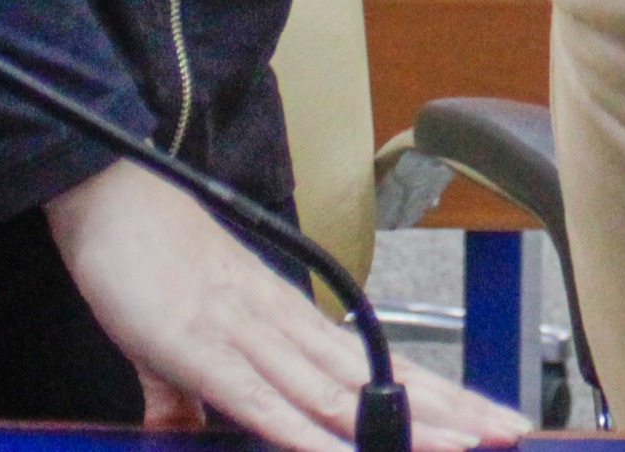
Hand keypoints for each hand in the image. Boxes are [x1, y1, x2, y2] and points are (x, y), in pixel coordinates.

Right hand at [47, 160, 523, 451]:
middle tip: (511, 432)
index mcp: (291, 326)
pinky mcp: (208, 352)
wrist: (112, 197)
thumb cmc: (149, 261)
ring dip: (401, 426)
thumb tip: (182, 435)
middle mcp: (288, 329)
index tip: (491, 419)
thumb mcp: (177, 349)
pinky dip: (306, 435)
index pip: (381, 369)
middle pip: (382, 381)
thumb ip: (186, 399)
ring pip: (341, 393)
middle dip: (450, 412)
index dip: (440, 397)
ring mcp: (253, 338)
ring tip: (459, 448)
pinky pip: (266, 403)